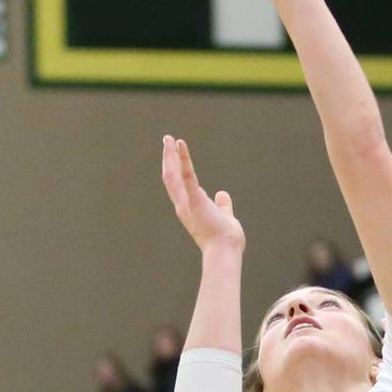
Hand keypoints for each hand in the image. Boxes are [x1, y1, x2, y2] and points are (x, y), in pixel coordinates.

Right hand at [160, 136, 244, 254]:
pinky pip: (187, 175)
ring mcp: (187, 202)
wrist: (225, 251)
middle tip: (166, 140)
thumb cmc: (224, 239)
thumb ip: (223, 205)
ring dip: (170, 156)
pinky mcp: (196, 199)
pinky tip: (181, 144)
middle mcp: (183, 205)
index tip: (173, 154)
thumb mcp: (223, 216)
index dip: (173, 169)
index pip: (176, 185)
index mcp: (189, 208)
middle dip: (167, 158)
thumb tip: (222, 194)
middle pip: (170, 177)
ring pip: (173, 175)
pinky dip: (183, 159)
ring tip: (169, 139)